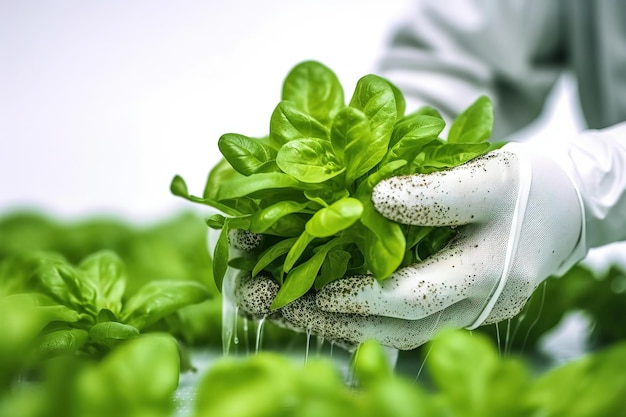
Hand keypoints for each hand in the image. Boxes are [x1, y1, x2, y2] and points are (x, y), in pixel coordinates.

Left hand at [233, 144, 584, 349]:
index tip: (319, 291)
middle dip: (333, 321)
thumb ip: (435, 191)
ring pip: (395, 335)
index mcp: (486, 275)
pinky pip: (400, 323)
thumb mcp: (488, 176)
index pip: (416, 298)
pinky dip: (358, 317)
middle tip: (278, 306)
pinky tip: (320, 304)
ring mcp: (461, 312)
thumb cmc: (529, 188)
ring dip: (337, 324)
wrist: (562, 209)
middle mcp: (472, 307)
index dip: (364, 297)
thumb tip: (373, 199)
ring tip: (283, 308)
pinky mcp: (451, 306)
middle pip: (396, 331)